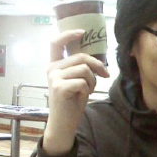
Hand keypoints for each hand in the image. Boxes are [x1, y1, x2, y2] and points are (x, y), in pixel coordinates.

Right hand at [43, 30, 109, 154]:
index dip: (69, 34)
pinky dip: (87, 89)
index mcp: (55, 65)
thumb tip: (99, 60)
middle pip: (81, 57)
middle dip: (98, 66)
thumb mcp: (77, 81)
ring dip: (93, 80)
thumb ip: (81, 68)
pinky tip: (82, 96)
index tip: (83, 32)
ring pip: (84, 69)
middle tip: (105, 75)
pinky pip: (82, 81)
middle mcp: (52, 69)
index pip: (56, 42)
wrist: (64, 123)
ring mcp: (54, 78)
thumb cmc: (72, 102)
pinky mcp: (59, 88)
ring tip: (88, 90)